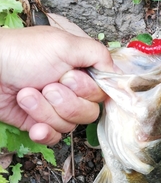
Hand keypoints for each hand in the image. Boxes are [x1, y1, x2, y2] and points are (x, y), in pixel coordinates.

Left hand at [0, 26, 113, 144]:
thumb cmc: (22, 53)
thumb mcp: (65, 44)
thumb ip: (98, 54)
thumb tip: (117, 72)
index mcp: (81, 71)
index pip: (102, 93)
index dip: (87, 91)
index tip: (69, 78)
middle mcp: (72, 91)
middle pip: (88, 113)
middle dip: (65, 102)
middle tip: (46, 85)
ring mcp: (56, 109)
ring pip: (70, 125)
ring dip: (46, 111)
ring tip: (26, 94)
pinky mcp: (40, 124)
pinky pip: (55, 138)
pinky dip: (43, 131)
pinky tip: (32, 124)